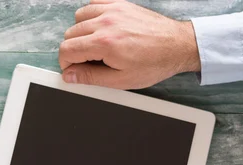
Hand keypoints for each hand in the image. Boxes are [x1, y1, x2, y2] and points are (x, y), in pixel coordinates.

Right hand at [59, 0, 199, 88]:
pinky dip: (91, 16)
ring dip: (80, 32)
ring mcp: (113, 10)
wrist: (176, 46)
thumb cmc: (154, 63)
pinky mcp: (120, 4)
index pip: (67, 49)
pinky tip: (99, 29)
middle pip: (70, 33)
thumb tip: (70, 76)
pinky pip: (93, 4)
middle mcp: (106, 22)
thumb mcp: (121, 79)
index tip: (73, 70)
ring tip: (94, 46)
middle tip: (87, 61)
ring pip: (78, 17)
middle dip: (73, 50)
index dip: (66, 63)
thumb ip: (91, 77)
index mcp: (105, 43)